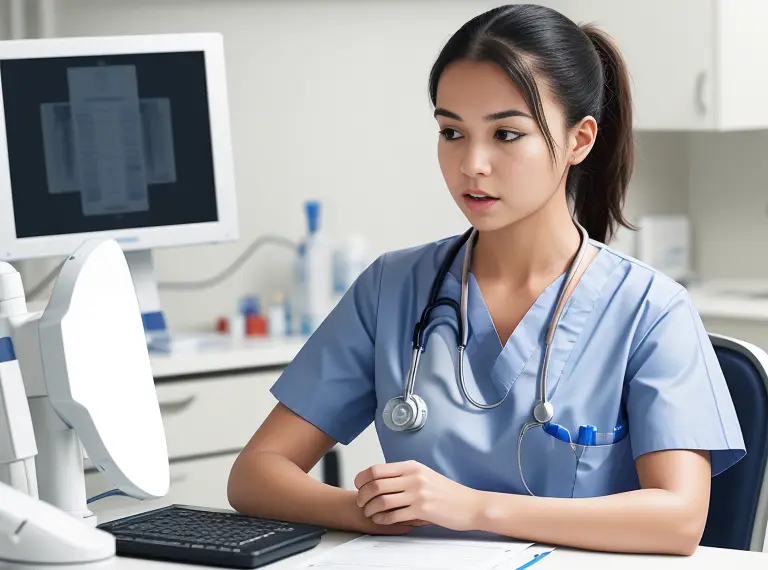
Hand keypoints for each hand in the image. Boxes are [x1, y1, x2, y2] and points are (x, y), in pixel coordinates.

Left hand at [354, 460, 481, 530]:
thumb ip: (404, 476)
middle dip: (363, 496)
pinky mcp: (422, 510)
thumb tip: (380, 481)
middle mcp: (413, 477)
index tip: (358, 486)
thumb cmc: (447, 492)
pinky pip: (394, 515)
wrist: (470, 505)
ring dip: (371, 509)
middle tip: (361, 503)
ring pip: (382, 500)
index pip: (377, 469)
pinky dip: (383, 519)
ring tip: (369, 513)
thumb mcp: (424, 475)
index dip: (362, 478)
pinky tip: (381, 520)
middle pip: (376, 484)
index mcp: (412, 466)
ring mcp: (418, 493)